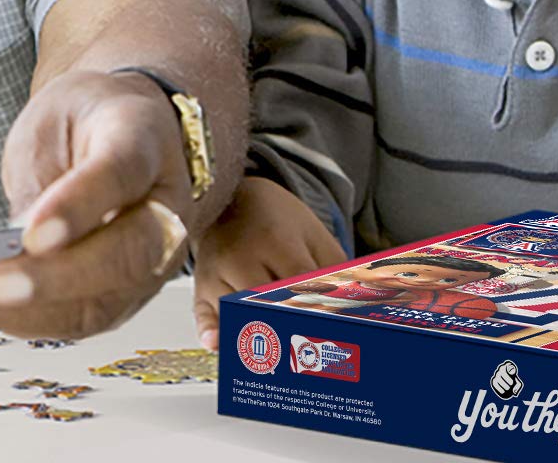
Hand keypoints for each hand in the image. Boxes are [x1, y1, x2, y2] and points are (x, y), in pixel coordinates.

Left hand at [0, 69, 195, 338]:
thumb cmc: (86, 123)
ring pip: (105, 301)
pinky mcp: (125, 293)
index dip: (78, 206)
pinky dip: (26, 320)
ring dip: (30, 312)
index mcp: (145, 142)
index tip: (33, 233)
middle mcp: (164, 206)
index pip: (121, 175)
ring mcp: (153, 258)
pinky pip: (80, 319)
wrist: (121, 132)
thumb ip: (44, 176)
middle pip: (129, 254)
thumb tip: (16, 240)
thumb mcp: (56, 119)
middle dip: (57, 278)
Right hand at [191, 176, 347, 348]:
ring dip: (257, 336)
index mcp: (275, 239)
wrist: (232, 198)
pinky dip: (210, 330)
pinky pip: (202, 313)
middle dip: (290, 327)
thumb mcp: (314, 235)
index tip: (338, 330)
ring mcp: (215, 272)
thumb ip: (336, 271)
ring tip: (283, 359)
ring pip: (236, 312)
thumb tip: (357, 309)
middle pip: (265, 302)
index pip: (299, 283)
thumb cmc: (278, 221)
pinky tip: (218, 345)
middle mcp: (240, 256)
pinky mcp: (200, 285)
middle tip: (314, 352)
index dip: (319, 309)